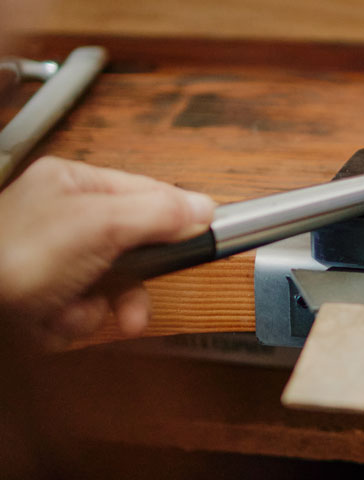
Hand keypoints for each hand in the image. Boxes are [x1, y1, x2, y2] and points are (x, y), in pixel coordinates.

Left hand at [0, 156, 214, 347]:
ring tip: (83, 311)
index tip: (205, 231)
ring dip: (105, 303)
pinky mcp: (47, 296)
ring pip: (115, 281)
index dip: (175, 215)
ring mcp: (55, 259)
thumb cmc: (13, 258)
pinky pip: (89, 308)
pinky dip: (79, 319)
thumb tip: (205, 208)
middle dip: (136, 276)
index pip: (145, 191)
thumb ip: (158, 213)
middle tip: (140, 289)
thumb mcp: (99, 225)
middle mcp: (63, 217)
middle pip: (134, 243)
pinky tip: (55, 319)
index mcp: (72, 182)